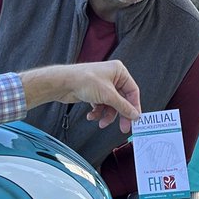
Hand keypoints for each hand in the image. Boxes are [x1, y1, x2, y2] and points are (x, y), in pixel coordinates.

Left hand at [20, 61, 141, 131]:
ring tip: (101, 122)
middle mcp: (112, 77)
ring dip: (106, 115)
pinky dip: (97, 112)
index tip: (135, 119)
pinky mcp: (94, 92)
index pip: (132, 91)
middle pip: (122, 100)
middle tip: (123, 127)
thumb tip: (134, 114)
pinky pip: (101, 105)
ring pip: (111, 105)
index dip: (134, 106)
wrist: (63, 83)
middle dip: (120, 114)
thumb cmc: (84, 80)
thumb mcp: (108, 95)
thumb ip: (123, 106)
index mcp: (119, 71)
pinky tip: (91, 116)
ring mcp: (102, 85)